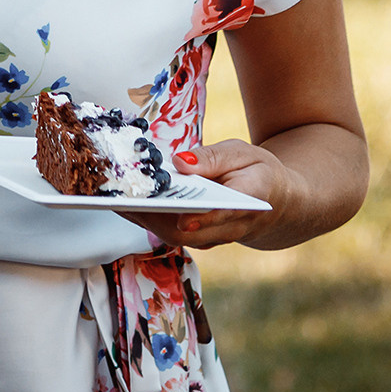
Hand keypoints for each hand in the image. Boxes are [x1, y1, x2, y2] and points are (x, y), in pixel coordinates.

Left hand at [125, 137, 302, 251]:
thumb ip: (213, 158)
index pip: (222, 214)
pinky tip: (122, 201)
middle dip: (154, 216)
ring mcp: (212, 237)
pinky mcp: (198, 238)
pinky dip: (144, 218)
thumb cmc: (258, 172)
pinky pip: (168, 231)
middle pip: (189, 230)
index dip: (200, 218)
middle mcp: (230, 227)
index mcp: (249, 202)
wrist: (278, 202)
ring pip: (174, 235)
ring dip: (142, 218)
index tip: (180, 216)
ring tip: (112, 197)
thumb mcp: (243, 153)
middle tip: (123, 198)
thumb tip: (180, 163)